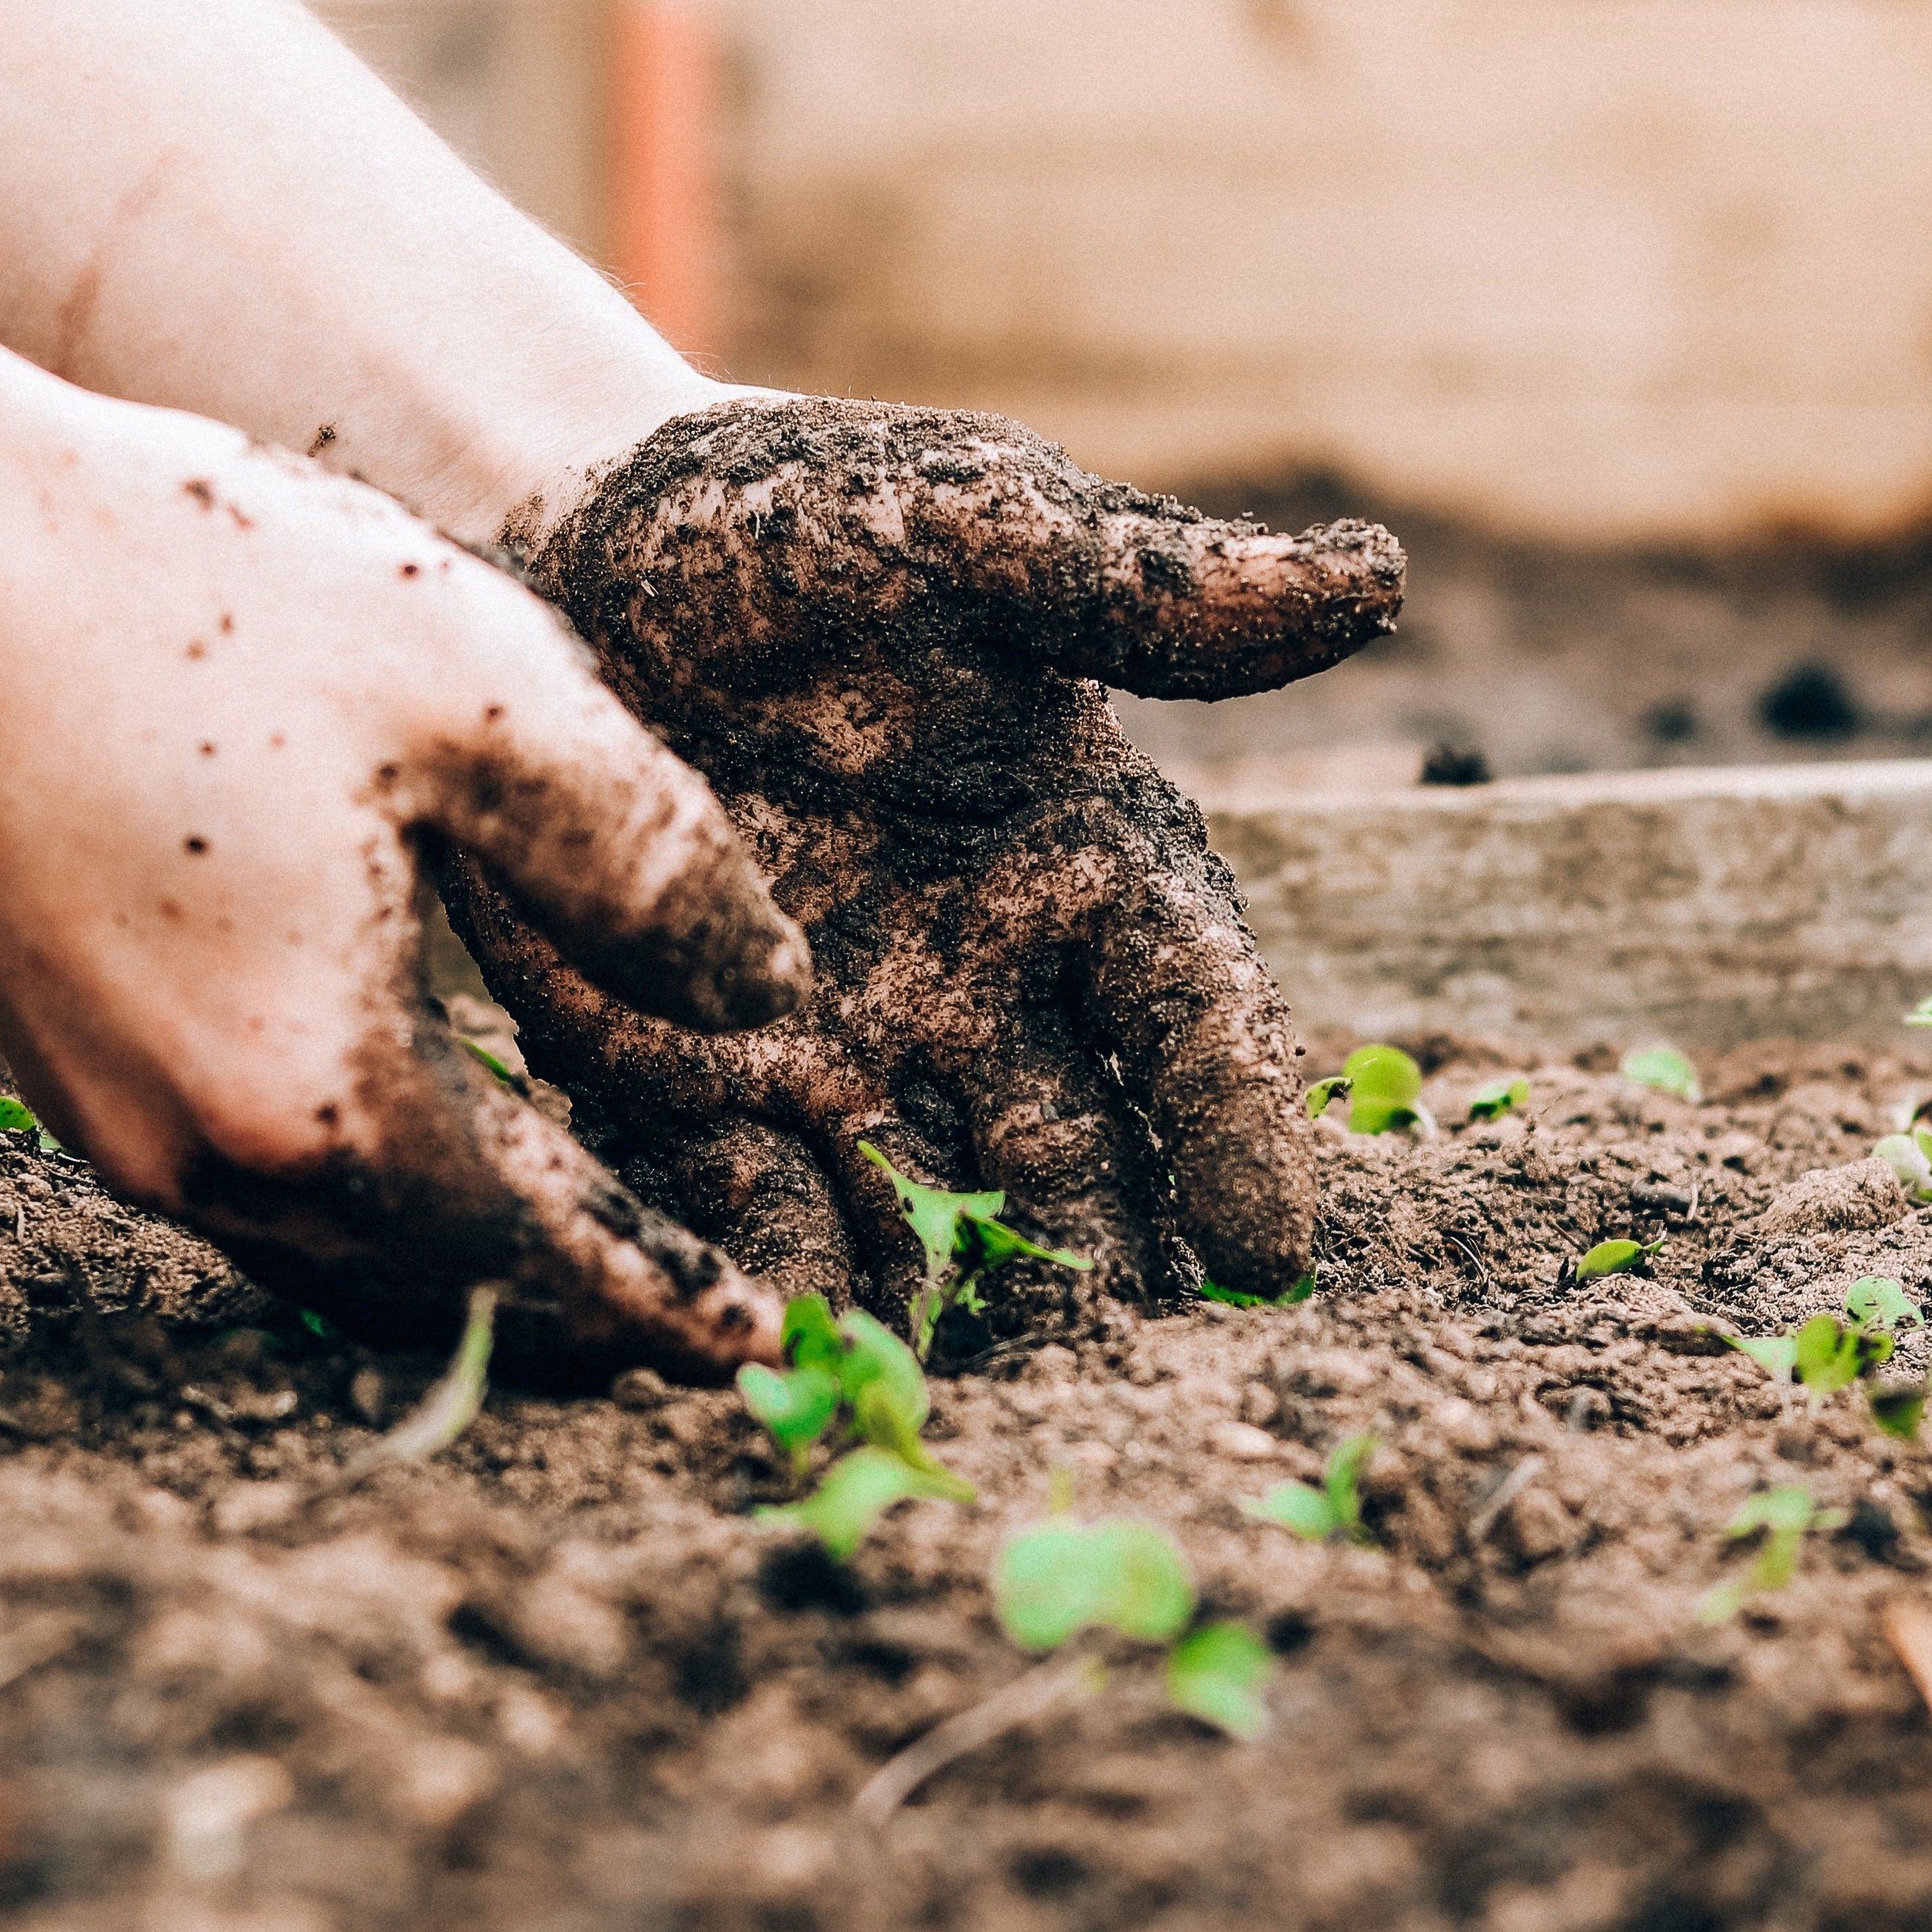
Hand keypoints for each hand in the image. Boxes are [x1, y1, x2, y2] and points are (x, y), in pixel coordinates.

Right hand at [0, 393, 811, 1373]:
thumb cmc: (192, 594)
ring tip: (587, 1238)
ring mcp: (112, 1123)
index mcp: (324, 1097)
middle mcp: (203, 1157)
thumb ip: (653, 870)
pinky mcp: (61, 1063)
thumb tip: (771, 1000)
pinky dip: (368, 1189)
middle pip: (440, 1287)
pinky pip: (254, 1183)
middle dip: (577, 1310)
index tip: (762, 1350)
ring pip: (338, 1252)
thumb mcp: (489, 697)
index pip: (547, 1256)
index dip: (668, 1300)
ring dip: (467, 1258)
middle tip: (697, 1313)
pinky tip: (429, 1128)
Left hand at [444, 398, 1402, 1319]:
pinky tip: (780, 1357)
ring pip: (926, 1216)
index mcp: (1088, 864)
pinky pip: (748, 1209)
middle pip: (1078, 1161)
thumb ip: (1139, 583)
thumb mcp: (963, 523)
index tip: (1272, 1249)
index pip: (1194, 1019)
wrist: (557, 543)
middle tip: (1127, 1381)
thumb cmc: (789, 521)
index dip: (1239, 1128)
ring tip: (963, 1410)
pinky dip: (772, 1282)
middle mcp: (988, 988)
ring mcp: (845, 1053)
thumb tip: (1373, 579)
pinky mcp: (694, 1086)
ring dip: (950, 1313)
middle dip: (1106, 1272)